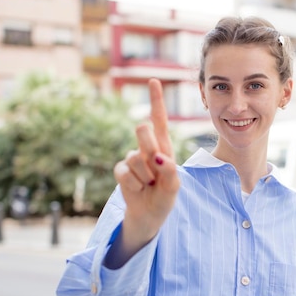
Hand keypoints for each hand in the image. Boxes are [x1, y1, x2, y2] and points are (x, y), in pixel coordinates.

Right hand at [112, 78, 179, 258]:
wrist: (149, 215)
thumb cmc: (164, 198)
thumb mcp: (174, 188)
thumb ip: (170, 173)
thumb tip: (159, 158)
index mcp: (164, 147)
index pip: (159, 120)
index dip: (156, 100)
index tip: (153, 80)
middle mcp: (148, 149)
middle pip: (143, 131)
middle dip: (149, 147)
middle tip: (154, 167)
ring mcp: (133, 159)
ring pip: (135, 157)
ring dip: (145, 177)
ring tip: (150, 186)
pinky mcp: (121, 171)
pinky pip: (124, 172)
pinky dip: (134, 185)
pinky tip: (138, 190)